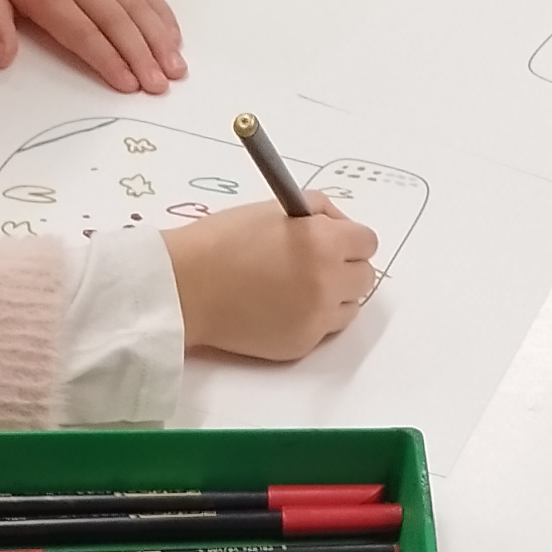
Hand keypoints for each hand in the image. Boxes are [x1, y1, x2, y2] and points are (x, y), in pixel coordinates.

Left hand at [0, 0, 185, 94]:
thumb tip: (1, 59)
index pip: (84, 33)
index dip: (108, 59)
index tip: (128, 83)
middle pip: (118, 23)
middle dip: (142, 56)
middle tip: (159, 85)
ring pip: (138, 8)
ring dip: (160, 39)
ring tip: (176, 68)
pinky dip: (162, 14)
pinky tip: (175, 38)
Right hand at [164, 194, 378, 360]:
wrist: (184, 288)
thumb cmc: (221, 242)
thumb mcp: (272, 208)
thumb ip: (316, 211)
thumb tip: (339, 225)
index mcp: (324, 241)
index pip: (367, 242)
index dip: (348, 238)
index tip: (330, 240)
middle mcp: (328, 281)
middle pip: (365, 277)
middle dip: (344, 267)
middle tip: (311, 264)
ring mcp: (317, 318)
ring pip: (350, 307)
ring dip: (333, 296)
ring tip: (295, 288)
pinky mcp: (302, 344)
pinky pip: (323, 330)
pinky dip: (310, 319)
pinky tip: (280, 307)